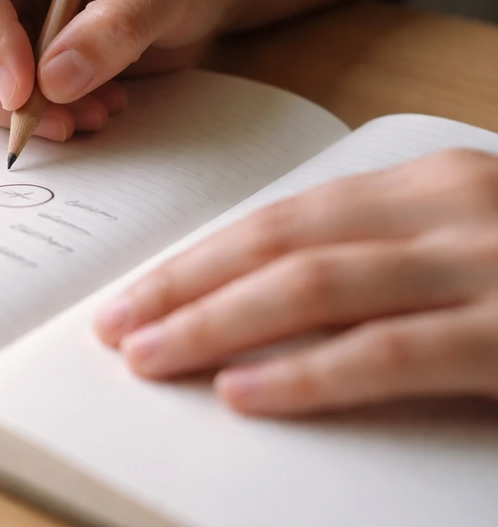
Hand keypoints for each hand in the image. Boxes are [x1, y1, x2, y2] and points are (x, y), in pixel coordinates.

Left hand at [94, 149, 497, 415]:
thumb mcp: (466, 243)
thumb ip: (381, 254)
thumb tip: (265, 296)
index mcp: (426, 185)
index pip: (284, 217)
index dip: (200, 257)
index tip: (138, 290)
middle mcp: (445, 208)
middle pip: (278, 243)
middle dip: (183, 285)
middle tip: (115, 323)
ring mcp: (480, 264)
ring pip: (311, 286)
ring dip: (214, 323)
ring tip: (149, 356)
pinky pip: (388, 352)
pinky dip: (305, 373)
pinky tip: (241, 391)